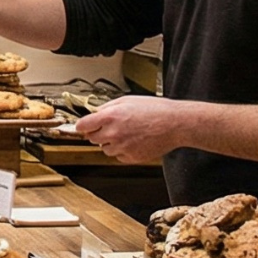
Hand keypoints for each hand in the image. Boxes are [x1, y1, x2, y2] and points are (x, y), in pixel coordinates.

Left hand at [73, 95, 189, 163]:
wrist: (175, 123)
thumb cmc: (155, 110)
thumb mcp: (127, 100)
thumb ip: (107, 107)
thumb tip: (96, 112)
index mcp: (110, 117)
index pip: (82, 126)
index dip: (83, 125)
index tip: (84, 126)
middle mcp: (113, 133)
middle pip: (91, 138)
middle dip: (97, 132)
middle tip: (111, 127)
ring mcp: (122, 147)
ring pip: (105, 149)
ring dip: (111, 143)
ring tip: (127, 133)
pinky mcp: (132, 157)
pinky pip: (119, 157)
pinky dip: (123, 151)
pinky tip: (134, 142)